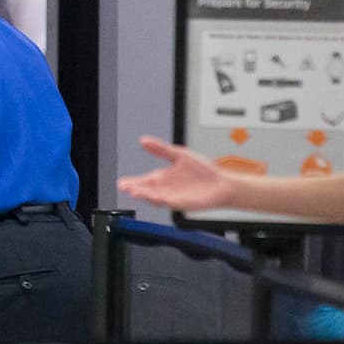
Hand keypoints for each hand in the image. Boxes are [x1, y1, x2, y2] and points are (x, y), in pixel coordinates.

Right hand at [117, 135, 235, 211]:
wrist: (223, 183)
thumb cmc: (203, 171)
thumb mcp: (179, 155)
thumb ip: (161, 149)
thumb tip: (143, 140)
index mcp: (163, 178)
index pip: (143, 181)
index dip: (132, 182)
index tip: (121, 183)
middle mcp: (166, 189)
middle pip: (146, 190)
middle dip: (135, 189)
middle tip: (125, 187)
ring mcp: (175, 197)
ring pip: (156, 198)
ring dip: (146, 196)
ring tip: (136, 192)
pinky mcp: (185, 203)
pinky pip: (172, 203)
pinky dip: (164, 201)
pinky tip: (157, 198)